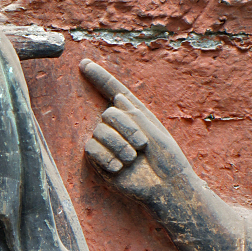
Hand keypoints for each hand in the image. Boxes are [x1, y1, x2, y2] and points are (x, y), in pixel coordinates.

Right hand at [79, 58, 195, 207]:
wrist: (165, 186)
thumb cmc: (168, 159)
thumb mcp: (156, 130)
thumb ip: (135, 114)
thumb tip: (116, 98)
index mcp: (135, 115)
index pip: (114, 92)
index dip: (100, 78)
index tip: (84, 64)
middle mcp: (118, 127)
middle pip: (109, 114)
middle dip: (127, 129)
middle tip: (142, 146)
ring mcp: (107, 143)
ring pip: (100, 131)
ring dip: (120, 146)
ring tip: (132, 160)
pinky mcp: (99, 160)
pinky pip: (91, 149)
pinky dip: (108, 158)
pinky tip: (121, 169)